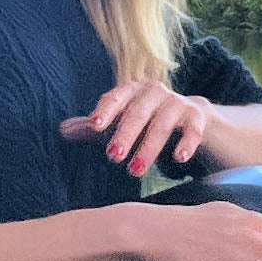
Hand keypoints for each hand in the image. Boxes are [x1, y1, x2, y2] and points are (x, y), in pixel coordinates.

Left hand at [60, 78, 217, 175]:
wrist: (194, 120)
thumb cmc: (149, 123)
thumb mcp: (121, 123)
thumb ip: (94, 128)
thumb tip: (62, 130)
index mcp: (134, 90)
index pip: (117, 97)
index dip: (106, 110)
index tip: (95, 126)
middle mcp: (156, 92)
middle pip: (138, 111)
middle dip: (125, 134)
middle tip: (113, 156)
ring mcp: (179, 103)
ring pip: (163, 123)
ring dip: (149, 147)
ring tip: (136, 170)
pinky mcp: (199, 117)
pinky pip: (193, 129)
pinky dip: (186, 143)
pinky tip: (179, 159)